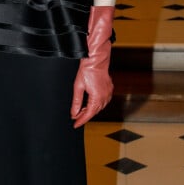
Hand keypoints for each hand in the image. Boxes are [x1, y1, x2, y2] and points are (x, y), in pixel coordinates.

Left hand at [71, 6, 114, 128]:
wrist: (96, 59)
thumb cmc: (87, 70)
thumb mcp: (78, 87)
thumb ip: (76, 102)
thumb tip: (74, 113)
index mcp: (97, 98)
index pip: (89, 114)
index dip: (81, 121)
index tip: (75, 125)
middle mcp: (104, 97)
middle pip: (94, 111)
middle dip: (85, 116)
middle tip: (76, 118)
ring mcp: (108, 93)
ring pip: (99, 107)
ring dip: (91, 110)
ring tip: (81, 112)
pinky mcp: (109, 89)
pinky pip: (103, 101)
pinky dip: (96, 105)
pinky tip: (90, 104)